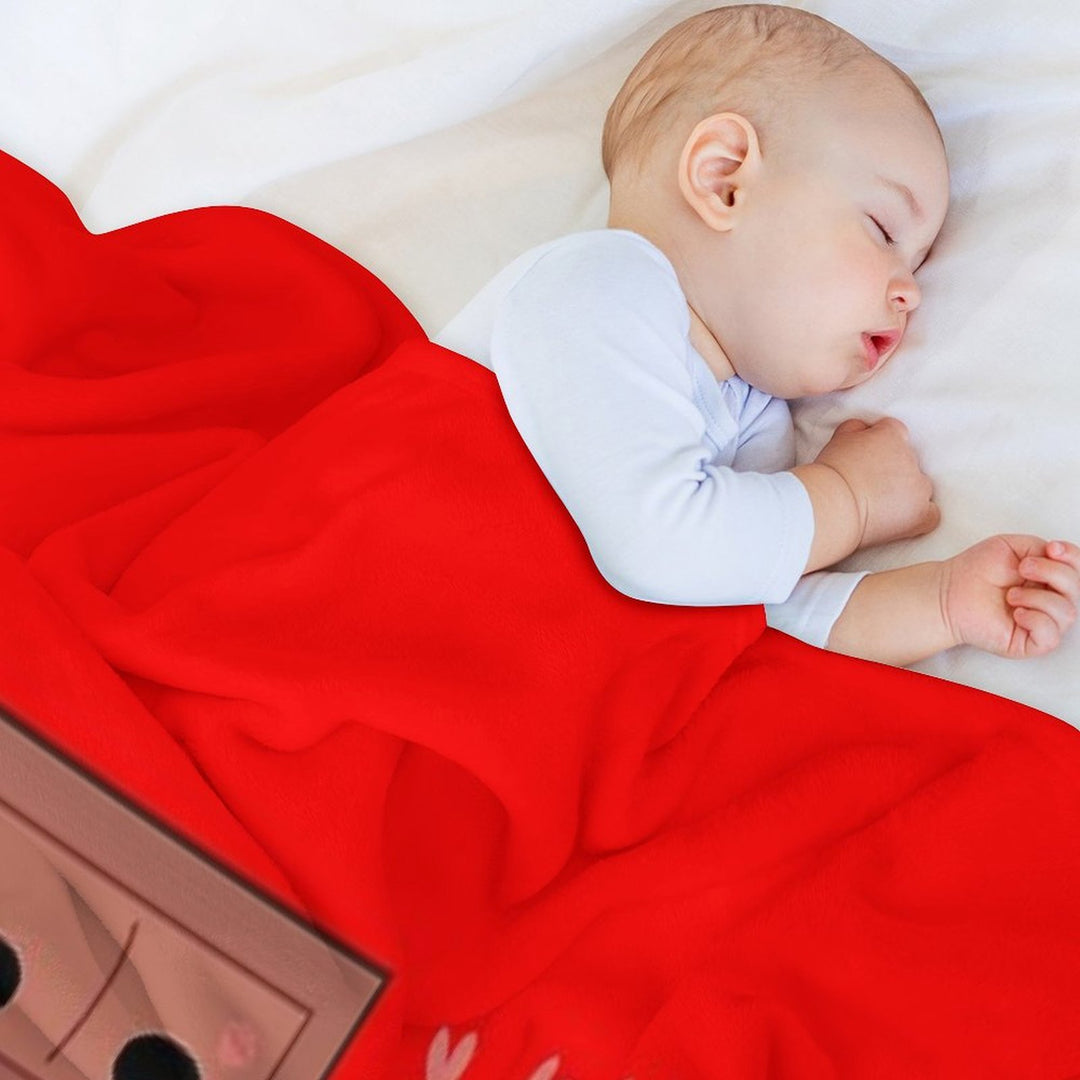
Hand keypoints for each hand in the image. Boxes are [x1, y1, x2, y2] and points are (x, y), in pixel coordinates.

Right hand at [814, 417, 938, 548]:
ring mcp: (919, 486)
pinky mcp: (921, 513)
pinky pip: (931, 513)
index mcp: (892, 435)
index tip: (867, 458)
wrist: (832, 504)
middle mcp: (911, 457)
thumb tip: (865, 429)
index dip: (880, 446)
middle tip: (868, 484)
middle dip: (892, 470)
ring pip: (920, 486)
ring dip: (905, 493)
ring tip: (880, 505)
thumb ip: (857, 428)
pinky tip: (903, 520)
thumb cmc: (830, 473)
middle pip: (908, 461)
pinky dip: (920, 516)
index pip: (895, 433)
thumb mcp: (839, 438)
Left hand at [941, 536, 1079, 657]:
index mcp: (1049, 578)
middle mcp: (1050, 601)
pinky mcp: (1029, 643)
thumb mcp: (1012, 547)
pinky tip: (1016, 613)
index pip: (1078, 570)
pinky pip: (1051, 636)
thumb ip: (1041, 548)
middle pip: (1077, 589)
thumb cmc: (976, 571)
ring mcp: (1042, 623)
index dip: (1073, 557)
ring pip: (1068, 613)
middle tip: (1022, 568)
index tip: (1051, 548)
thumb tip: (1059, 557)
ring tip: (1010, 594)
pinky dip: (1036, 620)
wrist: (948, 592)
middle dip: (1053, 573)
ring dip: (1037, 598)